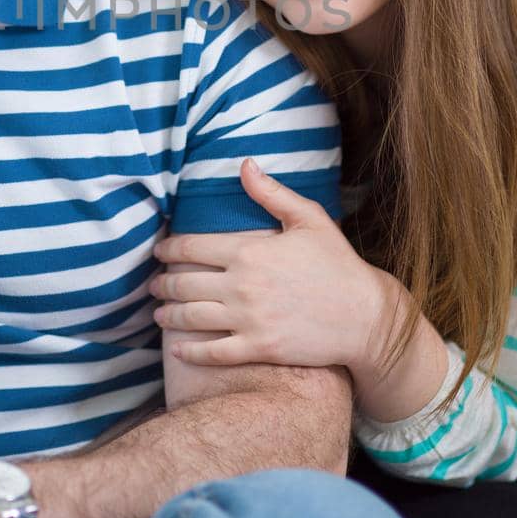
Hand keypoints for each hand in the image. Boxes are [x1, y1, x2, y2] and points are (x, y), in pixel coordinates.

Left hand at [150, 158, 399, 373]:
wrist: (364, 315)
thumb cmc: (337, 263)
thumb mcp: (309, 219)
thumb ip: (271, 193)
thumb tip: (244, 165)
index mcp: (249, 251)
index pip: (191, 248)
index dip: (168, 250)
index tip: (158, 252)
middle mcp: (242, 286)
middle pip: (184, 284)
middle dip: (162, 284)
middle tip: (152, 285)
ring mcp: (248, 320)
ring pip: (191, 318)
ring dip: (168, 315)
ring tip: (159, 313)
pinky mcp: (258, 348)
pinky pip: (213, 352)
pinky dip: (190, 351)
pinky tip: (178, 350)